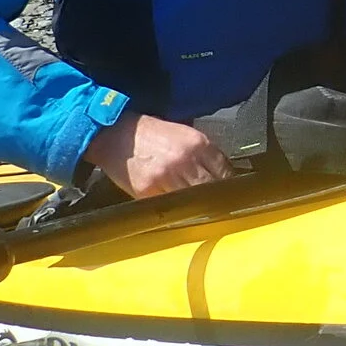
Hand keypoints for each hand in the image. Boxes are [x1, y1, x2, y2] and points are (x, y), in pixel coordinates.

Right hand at [85, 112, 232, 197]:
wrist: (116, 135)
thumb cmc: (152, 135)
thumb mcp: (183, 135)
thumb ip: (203, 154)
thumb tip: (222, 176)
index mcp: (197, 143)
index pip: (225, 171)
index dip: (228, 184)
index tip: (229, 193)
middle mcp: (185, 160)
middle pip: (212, 188)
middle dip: (216, 198)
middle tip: (217, 205)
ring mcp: (166, 177)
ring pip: (194, 200)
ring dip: (197, 206)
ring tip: (198, 210)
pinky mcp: (148, 192)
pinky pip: (170, 207)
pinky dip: (176, 210)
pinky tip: (178, 210)